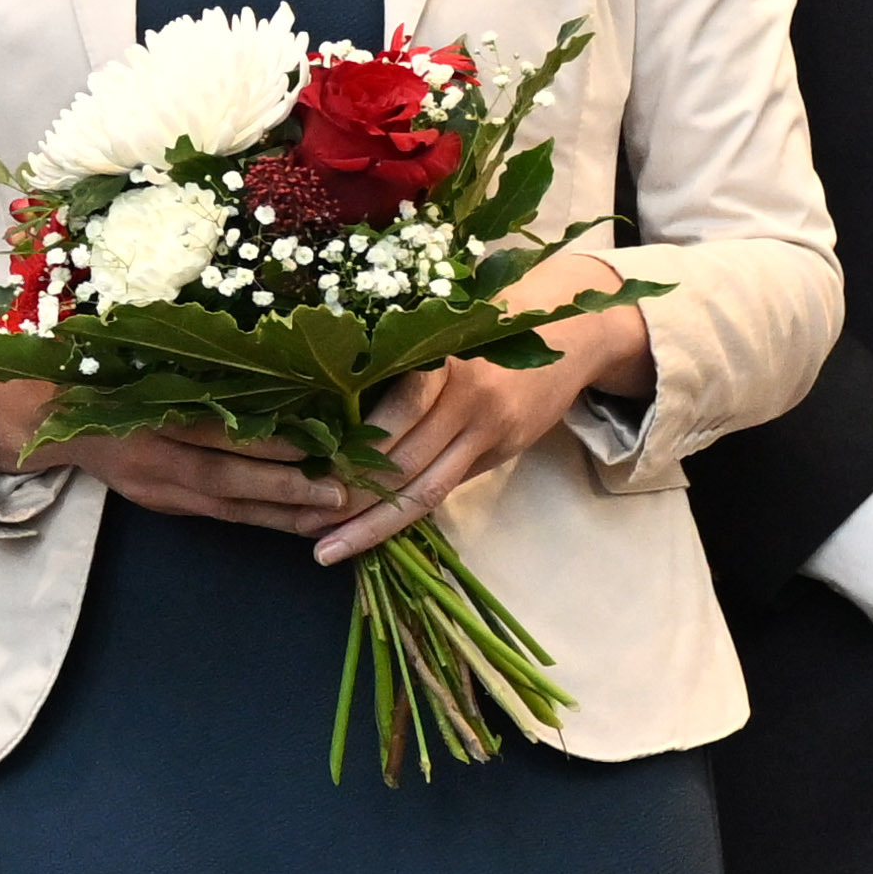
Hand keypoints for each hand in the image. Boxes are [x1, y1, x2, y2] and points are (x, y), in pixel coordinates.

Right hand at [0, 377, 350, 539]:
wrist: (48, 421)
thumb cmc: (105, 374)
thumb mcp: (139, 359)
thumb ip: (194, 366)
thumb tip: (273, 356)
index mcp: (143, 417)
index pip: (214, 432)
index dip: (267, 441)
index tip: (322, 439)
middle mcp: (150, 460)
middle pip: (225, 479)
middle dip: (285, 488)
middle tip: (341, 493)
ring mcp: (155, 490)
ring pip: (227, 508)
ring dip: (283, 515)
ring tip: (334, 516)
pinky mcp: (163, 506)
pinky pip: (222, 516)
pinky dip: (264, 519)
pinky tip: (303, 521)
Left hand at [317, 299, 654, 564]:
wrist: (573, 332)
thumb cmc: (485, 325)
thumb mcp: (441, 337)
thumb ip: (398, 378)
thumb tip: (332, 427)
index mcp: (440, 361)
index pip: (387, 422)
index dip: (345, 460)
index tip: (299, 482)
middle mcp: (468, 398)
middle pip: (401, 463)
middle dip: (349, 502)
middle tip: (302, 528)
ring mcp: (490, 429)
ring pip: (425, 488)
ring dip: (374, 524)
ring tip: (330, 547)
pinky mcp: (506, 449)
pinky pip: (449, 486)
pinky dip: (409, 512)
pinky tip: (374, 530)